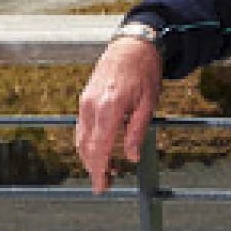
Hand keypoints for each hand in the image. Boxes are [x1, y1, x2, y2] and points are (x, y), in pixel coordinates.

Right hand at [75, 37, 161, 193]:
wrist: (132, 44)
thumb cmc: (145, 70)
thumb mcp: (149, 102)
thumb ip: (138, 131)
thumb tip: (132, 156)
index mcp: (110, 107)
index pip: (100, 148)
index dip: (99, 171)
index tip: (101, 187)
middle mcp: (92, 105)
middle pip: (86, 148)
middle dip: (94, 168)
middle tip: (106, 183)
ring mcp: (85, 101)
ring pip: (81, 139)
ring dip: (90, 157)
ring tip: (107, 168)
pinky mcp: (84, 98)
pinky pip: (82, 127)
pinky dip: (88, 142)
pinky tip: (101, 148)